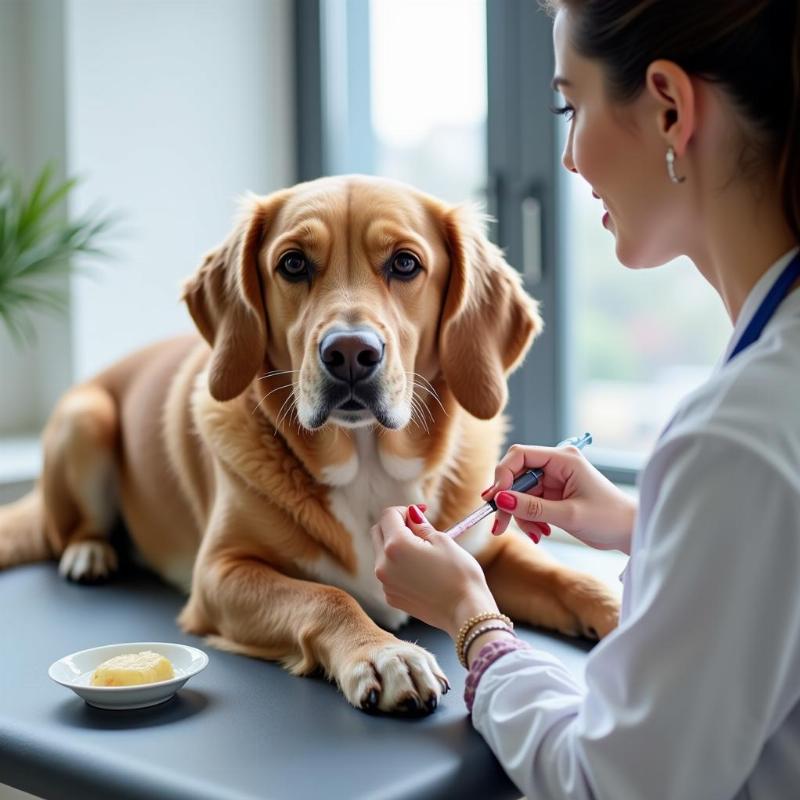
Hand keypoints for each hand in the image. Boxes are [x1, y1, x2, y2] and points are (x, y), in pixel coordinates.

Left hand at [370, 505, 499, 638]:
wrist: (466, 613)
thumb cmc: (460, 574)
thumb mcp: (442, 540)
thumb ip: (420, 525)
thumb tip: (411, 514)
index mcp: (396, 546)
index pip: (388, 515)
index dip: (405, 510)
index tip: (421, 513)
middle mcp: (383, 565)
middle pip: (378, 532)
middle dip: (396, 525)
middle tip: (420, 529)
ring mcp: (385, 583)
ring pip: (381, 553)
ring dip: (396, 546)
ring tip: (423, 552)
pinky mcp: (391, 597)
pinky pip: (388, 573)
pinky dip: (399, 566)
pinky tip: (421, 571)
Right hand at [485, 444, 636, 553]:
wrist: (629, 532)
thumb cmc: (608, 519)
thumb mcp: (568, 515)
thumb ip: (531, 507)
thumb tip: (500, 499)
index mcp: (563, 459)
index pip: (520, 455)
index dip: (503, 474)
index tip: (496, 499)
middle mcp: (556, 465)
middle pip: (516, 476)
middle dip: (507, 501)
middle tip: (498, 526)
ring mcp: (554, 479)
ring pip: (519, 493)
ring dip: (520, 515)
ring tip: (536, 534)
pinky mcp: (553, 494)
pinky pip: (529, 504)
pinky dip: (529, 519)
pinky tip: (542, 532)